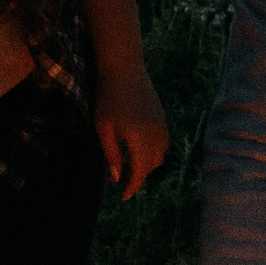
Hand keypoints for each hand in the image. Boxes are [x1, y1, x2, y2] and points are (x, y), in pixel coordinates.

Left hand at [92, 66, 169, 199]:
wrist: (123, 67)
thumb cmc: (108, 97)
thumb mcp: (103, 129)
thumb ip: (111, 155)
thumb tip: (116, 177)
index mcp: (140, 140)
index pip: (139, 172)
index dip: (131, 187)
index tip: (123, 197)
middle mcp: (155, 135)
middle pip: (151, 166)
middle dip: (137, 177)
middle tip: (120, 180)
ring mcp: (162, 125)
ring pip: (159, 155)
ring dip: (146, 164)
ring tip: (128, 165)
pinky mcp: (162, 117)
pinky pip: (162, 142)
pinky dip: (152, 151)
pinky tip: (137, 148)